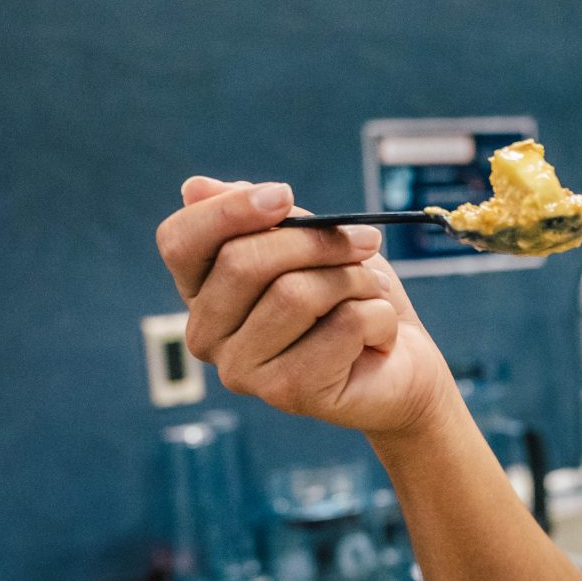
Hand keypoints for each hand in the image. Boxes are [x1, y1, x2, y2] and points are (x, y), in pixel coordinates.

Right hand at [155, 175, 450, 437]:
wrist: (401, 365)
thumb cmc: (348, 297)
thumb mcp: (310, 239)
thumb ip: (260, 214)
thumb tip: (193, 188)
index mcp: (201, 291)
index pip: (179, 241)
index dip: (228, 210)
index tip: (283, 195)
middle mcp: (206, 335)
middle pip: (242, 262)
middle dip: (318, 241)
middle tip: (367, 241)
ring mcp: (241, 370)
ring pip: (296, 293)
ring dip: (356, 280)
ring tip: (372, 293)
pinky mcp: (288, 392)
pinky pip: (342, 325)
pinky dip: (377, 316)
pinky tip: (377, 337)